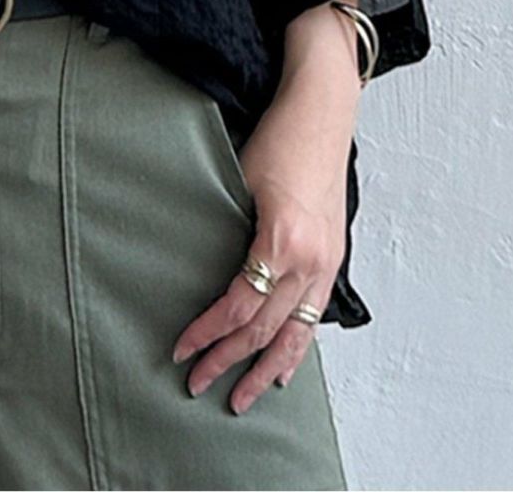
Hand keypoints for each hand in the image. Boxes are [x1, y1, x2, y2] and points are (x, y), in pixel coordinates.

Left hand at [169, 11, 359, 414]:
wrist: (323, 113)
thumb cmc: (279, 138)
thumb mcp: (242, 179)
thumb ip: (225, 226)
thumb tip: (193, 260)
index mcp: (282, 241)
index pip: (239, 305)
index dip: (208, 334)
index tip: (180, 350)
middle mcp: (310, 261)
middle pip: (265, 329)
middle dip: (229, 361)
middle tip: (198, 384)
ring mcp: (326, 263)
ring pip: (296, 334)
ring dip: (267, 369)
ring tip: (244, 398)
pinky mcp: (333, 258)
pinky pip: (314, 316)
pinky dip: (298, 345)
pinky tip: (284, 367)